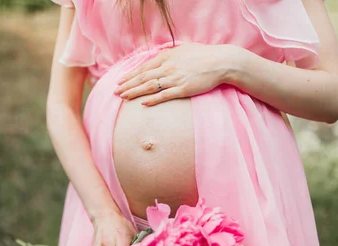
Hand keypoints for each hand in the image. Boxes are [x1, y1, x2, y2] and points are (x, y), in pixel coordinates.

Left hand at [113, 43, 242, 105]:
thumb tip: (159, 58)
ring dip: (135, 92)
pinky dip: (152, 100)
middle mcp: (168, 67)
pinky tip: (143, 104)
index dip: (130, 75)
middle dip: (127, 85)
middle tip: (116, 92)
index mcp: (167, 57)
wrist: (221, 62)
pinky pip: (164, 95)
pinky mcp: (183, 89)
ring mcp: (175, 79)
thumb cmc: (203, 55)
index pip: (144, 67)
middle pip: (143, 77)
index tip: (120, 81)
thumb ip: (169, 55)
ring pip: (150, 86)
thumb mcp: (183, 50)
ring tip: (124, 97)